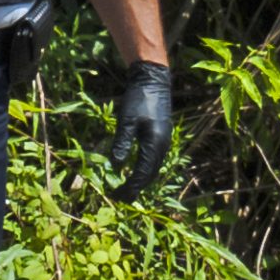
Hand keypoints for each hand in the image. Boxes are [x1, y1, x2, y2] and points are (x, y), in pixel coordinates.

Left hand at [103, 61, 173, 202]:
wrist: (154, 81)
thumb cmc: (139, 98)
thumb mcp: (127, 120)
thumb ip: (122, 143)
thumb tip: (116, 166)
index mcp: (154, 144)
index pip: (142, 173)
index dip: (130, 187)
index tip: (117, 196)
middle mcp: (162, 146)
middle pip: (150, 175)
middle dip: (136, 188)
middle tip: (121, 198)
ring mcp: (164, 142)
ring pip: (153, 168)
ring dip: (141, 180)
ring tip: (128, 188)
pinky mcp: (162, 137)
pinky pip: (154, 160)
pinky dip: (145, 170)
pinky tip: (136, 171)